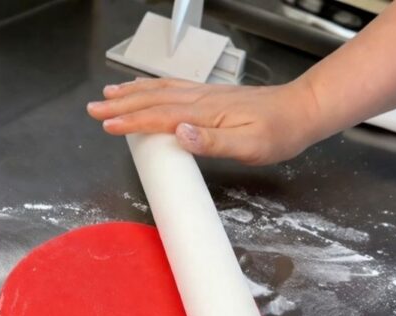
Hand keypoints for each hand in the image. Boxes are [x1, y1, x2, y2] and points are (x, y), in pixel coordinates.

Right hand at [86, 78, 324, 164]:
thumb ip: (213, 143)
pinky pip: (173, 89)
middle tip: (93, 108)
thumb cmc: (278, 133)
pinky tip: (145, 90)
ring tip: (109, 94)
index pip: (159, 117)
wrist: (302, 111)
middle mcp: (201, 100)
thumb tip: (180, 135)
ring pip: (160, 91)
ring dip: (132, 93)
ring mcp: (205, 96)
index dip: (131, 121)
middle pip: (152, 100)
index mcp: (205, 114)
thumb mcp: (250, 147)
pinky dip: (152, 88)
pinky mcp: (211, 96)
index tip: (107, 125)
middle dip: (121, 104)